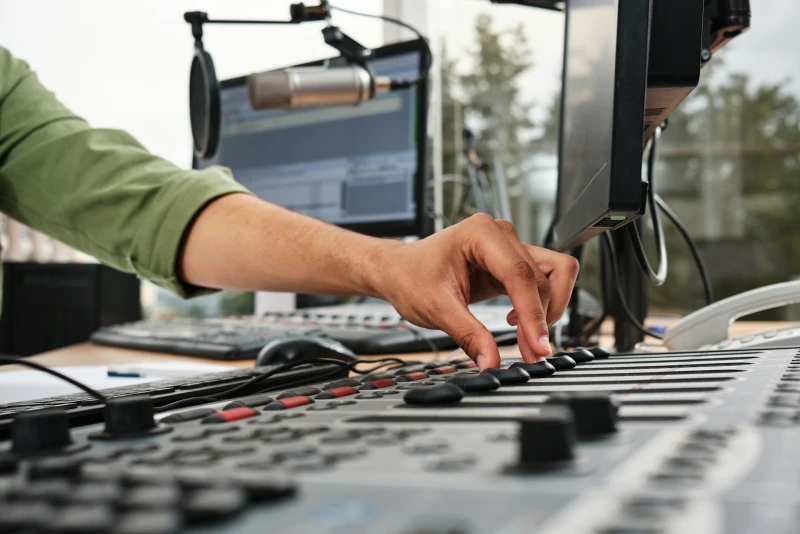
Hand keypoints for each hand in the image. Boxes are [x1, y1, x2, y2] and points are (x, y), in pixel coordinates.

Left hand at [375, 214, 579, 369]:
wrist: (398, 270)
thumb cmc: (410, 277)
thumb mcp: (437, 309)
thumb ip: (469, 336)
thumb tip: (492, 363)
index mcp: (480, 234)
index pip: (520, 274)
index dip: (533, 313)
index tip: (537, 345)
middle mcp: (500, 234)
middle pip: (542, 278)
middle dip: (539, 319)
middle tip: (530, 353)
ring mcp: (508, 247)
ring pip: (552, 277)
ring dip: (546, 311)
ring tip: (528, 341)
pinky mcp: (510, 263)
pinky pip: (541, 282)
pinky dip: (538, 307)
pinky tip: (517, 323)